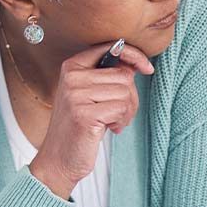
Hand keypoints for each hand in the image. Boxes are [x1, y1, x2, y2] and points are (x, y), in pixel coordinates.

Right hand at [30, 41, 154, 198]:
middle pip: (123, 75)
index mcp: (72, 67)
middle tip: (120, 113)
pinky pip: (121, 108)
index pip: (110, 47)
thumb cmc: (80, 126)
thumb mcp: (90, 95)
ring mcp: (76, 95)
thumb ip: (108, 77)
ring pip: (125, 92)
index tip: (147, 68)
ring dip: (127, 111)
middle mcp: (72, 77)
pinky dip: (122, 120)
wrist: (59, 159)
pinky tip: (111, 128)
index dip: (134, 55)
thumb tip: (136, 64)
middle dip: (131, 96)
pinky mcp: (84, 114)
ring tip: (114, 122)